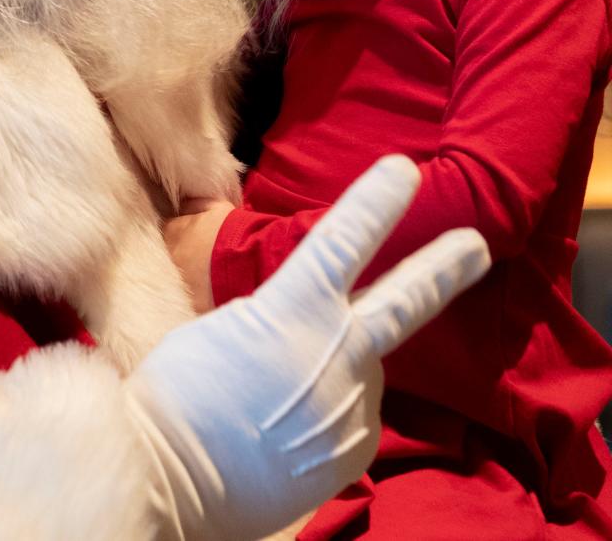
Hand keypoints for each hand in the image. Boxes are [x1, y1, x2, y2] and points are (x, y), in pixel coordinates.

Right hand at [126, 155, 490, 540]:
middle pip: (404, 301)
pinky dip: (331, 409)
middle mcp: (337, 352)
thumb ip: (274, 319)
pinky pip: (352, 414)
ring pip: (363, 367)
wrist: (172, 478)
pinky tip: (289, 425)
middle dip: (444, 269)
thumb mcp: (222, 328)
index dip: (378, 200)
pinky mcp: (354, 450)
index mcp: (293, 309)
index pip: (344, 240)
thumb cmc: (178, 392)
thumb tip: (298, 330)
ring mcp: (351, 405)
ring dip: (339, 365)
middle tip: (476, 245)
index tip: (405, 170)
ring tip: (282, 390)